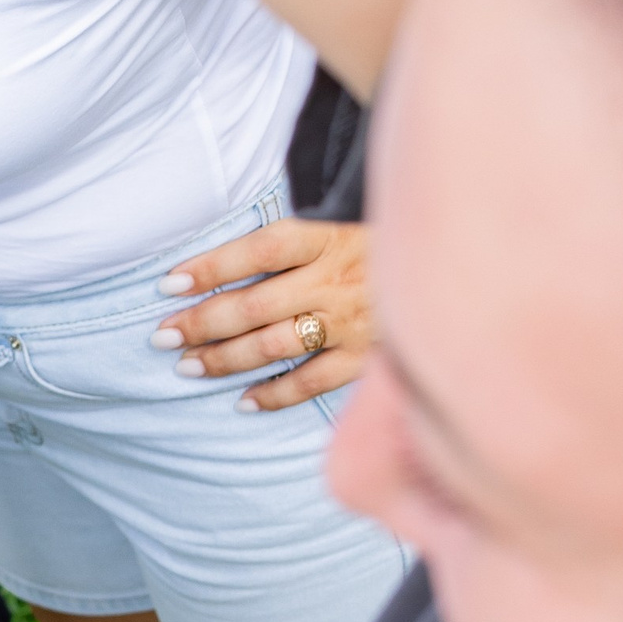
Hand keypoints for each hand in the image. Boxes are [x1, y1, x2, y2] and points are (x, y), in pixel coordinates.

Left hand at [150, 218, 371, 410]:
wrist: (460, 270)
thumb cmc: (387, 243)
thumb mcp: (347, 221)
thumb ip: (297, 240)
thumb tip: (230, 262)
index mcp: (329, 237)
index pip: (257, 251)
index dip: (209, 267)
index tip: (168, 284)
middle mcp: (335, 280)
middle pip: (253, 304)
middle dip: (200, 322)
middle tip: (162, 336)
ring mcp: (352, 323)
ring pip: (272, 345)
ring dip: (223, 358)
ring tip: (188, 366)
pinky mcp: (368, 359)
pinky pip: (311, 382)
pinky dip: (273, 394)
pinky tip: (242, 401)